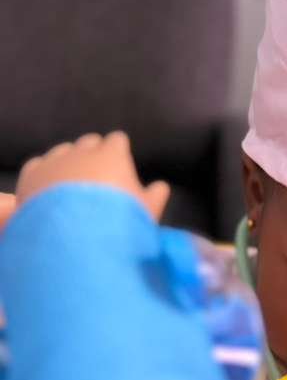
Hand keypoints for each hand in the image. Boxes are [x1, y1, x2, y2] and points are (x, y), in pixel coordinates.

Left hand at [12, 132, 168, 223]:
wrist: (78, 239)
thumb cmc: (120, 223)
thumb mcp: (147, 212)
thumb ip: (155, 196)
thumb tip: (162, 187)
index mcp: (113, 155)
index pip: (117, 140)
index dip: (120, 150)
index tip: (121, 160)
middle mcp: (82, 151)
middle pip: (89, 142)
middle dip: (94, 152)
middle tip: (99, 174)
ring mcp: (55, 161)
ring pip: (63, 151)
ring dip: (70, 162)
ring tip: (74, 184)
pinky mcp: (32, 175)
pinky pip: (39, 165)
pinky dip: (46, 172)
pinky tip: (50, 187)